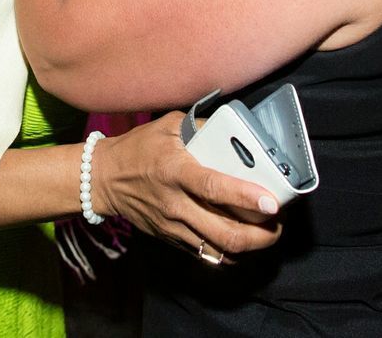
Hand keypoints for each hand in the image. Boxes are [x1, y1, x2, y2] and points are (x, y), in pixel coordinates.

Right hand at [90, 112, 281, 260]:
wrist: (103, 179)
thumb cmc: (137, 149)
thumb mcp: (167, 126)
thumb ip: (202, 127)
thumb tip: (234, 131)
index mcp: (175, 170)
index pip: (214, 188)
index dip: (245, 197)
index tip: (271, 203)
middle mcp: (175, 203)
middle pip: (224, 232)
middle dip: (260, 235)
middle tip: (277, 224)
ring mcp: (173, 226)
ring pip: (219, 250)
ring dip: (249, 247)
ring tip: (265, 234)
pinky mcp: (171, 239)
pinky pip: (206, 254)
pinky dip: (229, 251)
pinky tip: (241, 241)